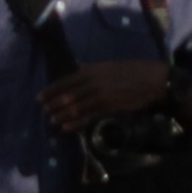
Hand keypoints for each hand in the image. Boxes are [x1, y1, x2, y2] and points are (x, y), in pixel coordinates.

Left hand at [42, 58, 174, 132]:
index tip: (40, 97)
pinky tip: (66, 128)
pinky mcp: (108, 108)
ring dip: (61, 115)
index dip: (51, 90)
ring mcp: (100, 95)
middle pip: (67, 95)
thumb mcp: (108, 65)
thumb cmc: (131, 70)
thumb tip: (78, 65)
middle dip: (53, 104)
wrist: (151, 80)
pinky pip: (88, 117)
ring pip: (75, 107)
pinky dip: (75, 123)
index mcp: (91, 70)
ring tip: (51, 121)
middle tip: (43, 112)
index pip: (65, 80)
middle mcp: (93, 82)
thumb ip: (91, 67)